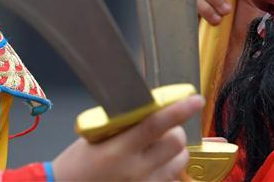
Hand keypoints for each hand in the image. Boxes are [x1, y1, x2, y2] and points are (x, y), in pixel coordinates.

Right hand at [51, 95, 203, 181]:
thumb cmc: (78, 164)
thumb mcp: (99, 137)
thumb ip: (128, 124)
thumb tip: (156, 107)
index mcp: (118, 150)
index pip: (156, 124)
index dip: (179, 110)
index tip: (195, 99)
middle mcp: (136, 171)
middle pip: (176, 143)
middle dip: (175, 131)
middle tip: (164, 128)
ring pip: (179, 162)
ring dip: (174, 152)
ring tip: (155, 150)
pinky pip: (171, 179)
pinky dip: (167, 169)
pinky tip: (151, 167)